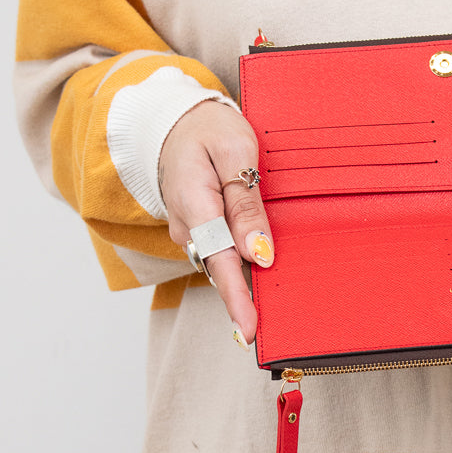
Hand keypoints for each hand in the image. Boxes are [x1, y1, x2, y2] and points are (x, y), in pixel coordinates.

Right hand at [159, 101, 272, 345]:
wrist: (175, 121)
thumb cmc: (208, 130)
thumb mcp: (235, 151)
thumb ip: (246, 203)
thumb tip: (259, 253)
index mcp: (195, 203)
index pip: (220, 260)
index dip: (237, 299)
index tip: (249, 332)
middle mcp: (188, 226)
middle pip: (223, 268)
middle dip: (247, 297)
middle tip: (276, 326)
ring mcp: (191, 230)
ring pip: (224, 261)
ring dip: (247, 278)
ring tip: (273, 302)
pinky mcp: (200, 230)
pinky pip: (222, 251)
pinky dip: (241, 261)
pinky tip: (260, 269)